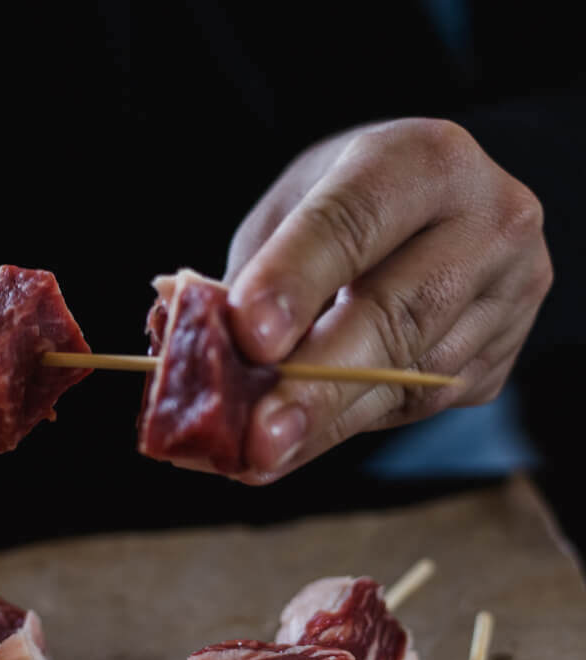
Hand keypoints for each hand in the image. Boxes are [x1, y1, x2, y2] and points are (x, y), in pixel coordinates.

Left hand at [225, 118, 551, 483]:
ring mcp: (509, 292)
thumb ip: (254, 274)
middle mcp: (486, 220)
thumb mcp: (293, 211)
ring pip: (412, 375)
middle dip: (317, 383)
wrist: (436, 215)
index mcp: (420, 160)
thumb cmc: (348, 207)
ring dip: (326, 424)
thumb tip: (194, 346)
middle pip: (397, 313)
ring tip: (259, 455)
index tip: (251, 337)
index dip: (298, 280)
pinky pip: (421, 402)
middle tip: (258, 437)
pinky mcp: (500, 352)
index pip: (353, 221)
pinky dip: (349, 426)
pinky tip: (299, 444)